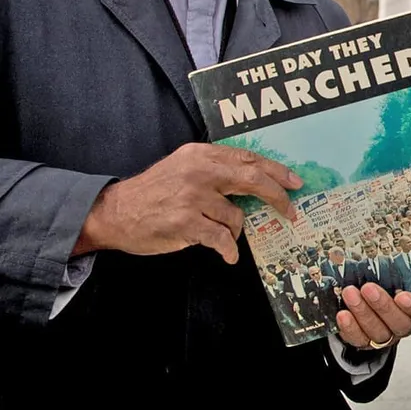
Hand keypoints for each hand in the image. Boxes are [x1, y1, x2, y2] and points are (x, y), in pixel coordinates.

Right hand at [73, 143, 300, 261]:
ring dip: (235, 230)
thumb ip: (214, 169)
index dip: (275, 170)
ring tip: (223, 235)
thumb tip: (255, 179)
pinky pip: (222, 238)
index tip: (294, 182)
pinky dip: (229, 249)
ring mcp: (193, 197)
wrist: (116, 212)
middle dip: (277, 195)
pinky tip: (228, 255)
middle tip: (291, 210)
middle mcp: (199, 171)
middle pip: (252, 179)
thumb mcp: (183, 167)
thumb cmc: (153, 191)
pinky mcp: (187, 223)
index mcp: (201, 154)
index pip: (248, 158)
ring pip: (236, 216)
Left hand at [335, 284, 410, 350]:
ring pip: (378, 331)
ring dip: (363, 312)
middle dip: (384, 306)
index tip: (403, 295)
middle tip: (369, 288)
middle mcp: (405, 325)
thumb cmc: (396, 280)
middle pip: (400, 323)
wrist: (370, 297)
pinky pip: (358, 340)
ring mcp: (385, 335)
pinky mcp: (365, 341)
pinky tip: (343, 314)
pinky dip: (350, 328)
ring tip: (351, 293)